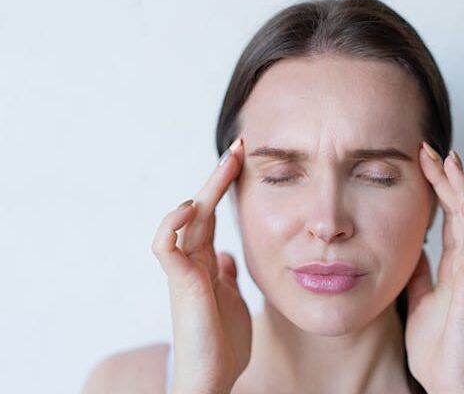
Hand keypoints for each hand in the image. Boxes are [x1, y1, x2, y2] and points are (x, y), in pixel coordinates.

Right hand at [151, 138, 250, 393]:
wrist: (212, 378)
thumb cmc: (221, 343)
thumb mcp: (232, 299)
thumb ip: (226, 275)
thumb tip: (227, 257)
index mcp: (207, 262)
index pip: (213, 214)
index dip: (225, 187)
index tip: (244, 160)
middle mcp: (193, 261)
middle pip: (202, 208)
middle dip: (219, 176)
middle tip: (238, 147)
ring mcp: (184, 270)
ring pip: (186, 219)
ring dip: (204, 190)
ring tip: (226, 165)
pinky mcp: (180, 283)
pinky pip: (166, 246)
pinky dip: (172, 224)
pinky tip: (191, 208)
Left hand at [404, 143, 463, 393]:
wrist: (446, 380)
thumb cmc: (435, 344)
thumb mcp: (418, 298)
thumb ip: (420, 273)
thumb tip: (413, 248)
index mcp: (452, 266)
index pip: (447, 218)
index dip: (437, 189)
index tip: (421, 161)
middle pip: (462, 212)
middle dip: (449, 179)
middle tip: (432, 149)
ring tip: (451, 162)